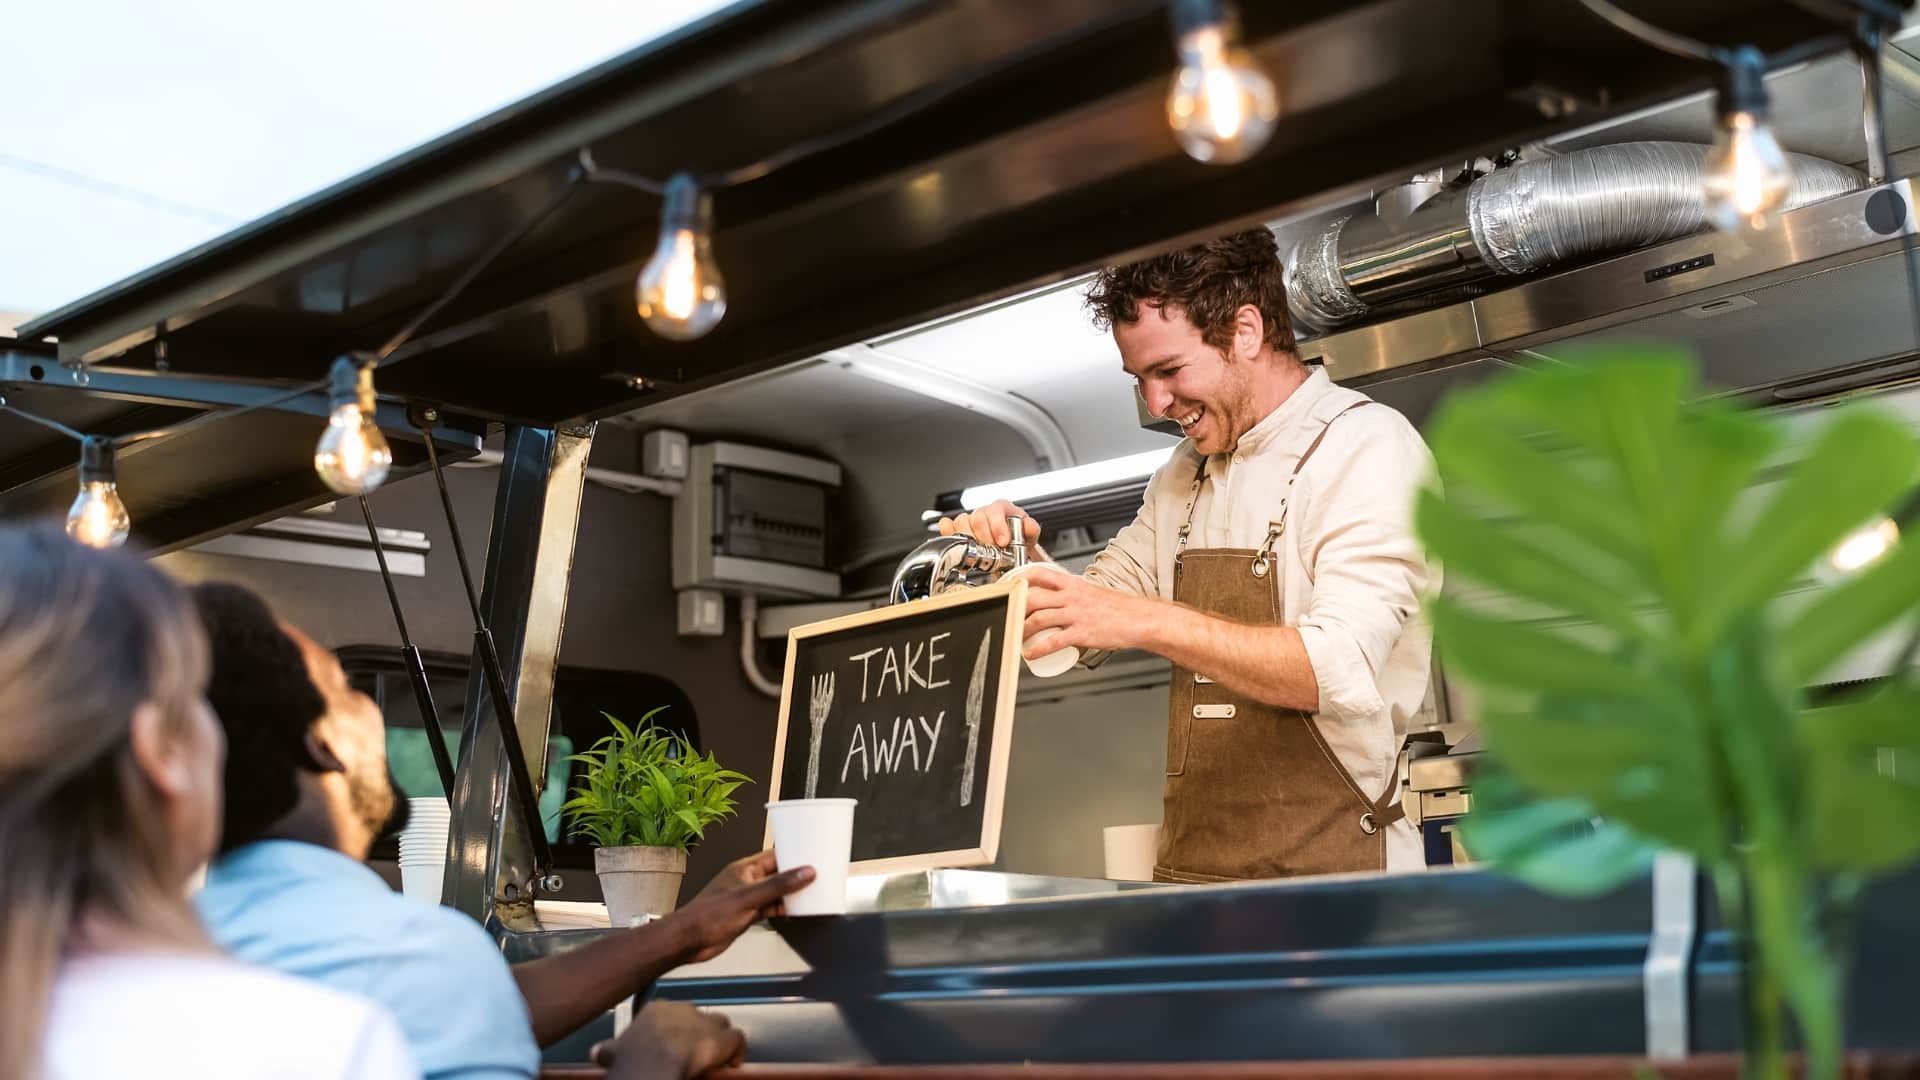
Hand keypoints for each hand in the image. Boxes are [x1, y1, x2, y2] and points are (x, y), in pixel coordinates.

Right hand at [593, 1001, 743, 1079]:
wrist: (653, 1064)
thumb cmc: (634, 1058)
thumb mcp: (616, 1051)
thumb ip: (610, 1050)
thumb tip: (598, 1052)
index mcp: (656, 1010)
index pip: (671, 1013)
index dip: (674, 1028)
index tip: (672, 1042)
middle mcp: (682, 1009)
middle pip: (697, 1016)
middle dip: (697, 1033)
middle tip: (694, 1053)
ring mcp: (704, 1021)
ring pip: (719, 1023)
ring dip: (719, 1039)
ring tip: (716, 1056)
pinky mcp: (723, 1037)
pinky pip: (737, 1039)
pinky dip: (738, 1051)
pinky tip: (734, 1063)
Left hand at [662, 852, 813, 963]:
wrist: (689, 940)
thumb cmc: (708, 915)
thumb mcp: (749, 898)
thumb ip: (778, 886)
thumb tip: (804, 872)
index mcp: (744, 869)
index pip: (774, 856)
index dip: (794, 855)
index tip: (812, 857)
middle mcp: (746, 881)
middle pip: (777, 874)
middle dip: (795, 876)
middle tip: (817, 876)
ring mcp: (746, 898)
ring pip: (774, 893)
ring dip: (790, 894)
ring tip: (811, 894)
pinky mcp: (745, 914)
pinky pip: (769, 908)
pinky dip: (781, 909)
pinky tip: (794, 912)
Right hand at [937, 499, 1042, 548]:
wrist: (1010, 549)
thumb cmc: (1018, 538)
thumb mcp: (1029, 534)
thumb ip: (1031, 528)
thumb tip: (1029, 526)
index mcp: (1002, 508)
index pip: (995, 510)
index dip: (998, 527)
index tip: (1002, 542)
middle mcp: (984, 512)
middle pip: (977, 518)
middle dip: (984, 538)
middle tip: (991, 551)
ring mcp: (970, 520)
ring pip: (961, 522)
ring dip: (969, 539)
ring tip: (978, 552)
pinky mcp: (958, 529)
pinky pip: (947, 525)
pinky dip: (948, 532)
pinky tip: (955, 541)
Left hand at [1020, 563, 1151, 656]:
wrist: (1139, 620)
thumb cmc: (1118, 609)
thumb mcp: (1091, 593)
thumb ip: (1074, 594)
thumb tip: (1057, 600)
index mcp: (1074, 584)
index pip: (1041, 574)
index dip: (1021, 578)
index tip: (1009, 585)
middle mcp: (1072, 597)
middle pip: (1033, 597)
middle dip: (1015, 607)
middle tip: (1007, 616)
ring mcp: (1076, 614)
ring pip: (1039, 619)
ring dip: (1022, 630)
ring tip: (1016, 637)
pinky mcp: (1082, 633)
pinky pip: (1053, 641)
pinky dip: (1038, 649)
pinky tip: (1031, 654)